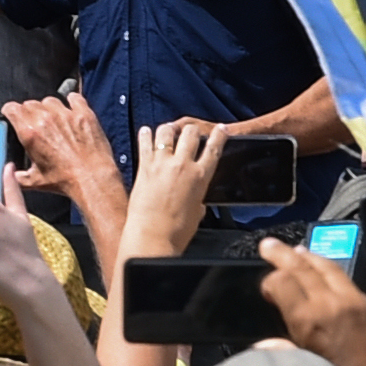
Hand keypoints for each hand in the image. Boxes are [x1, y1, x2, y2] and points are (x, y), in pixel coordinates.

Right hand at [4, 92, 116, 199]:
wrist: (92, 179)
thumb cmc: (66, 180)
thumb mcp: (34, 181)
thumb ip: (18, 176)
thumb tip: (12, 175)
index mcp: (30, 133)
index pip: (12, 108)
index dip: (10, 111)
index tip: (12, 114)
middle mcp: (45, 119)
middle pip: (30, 103)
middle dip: (29, 111)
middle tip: (35, 123)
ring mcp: (65, 114)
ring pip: (50, 100)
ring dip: (49, 107)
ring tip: (54, 118)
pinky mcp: (83, 114)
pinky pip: (74, 98)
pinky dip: (72, 100)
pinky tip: (72, 108)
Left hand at [128, 121, 228, 253]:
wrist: (154, 236)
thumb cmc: (177, 230)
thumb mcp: (197, 211)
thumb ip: (198, 198)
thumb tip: (196, 198)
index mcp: (201, 177)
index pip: (214, 148)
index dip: (219, 135)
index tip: (221, 128)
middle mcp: (183, 166)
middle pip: (191, 134)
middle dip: (192, 129)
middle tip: (190, 131)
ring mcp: (162, 164)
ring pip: (167, 132)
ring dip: (169, 129)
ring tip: (169, 130)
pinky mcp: (144, 166)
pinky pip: (144, 143)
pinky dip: (145, 135)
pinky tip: (145, 131)